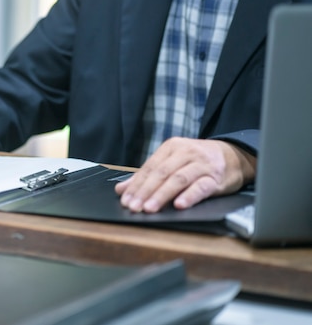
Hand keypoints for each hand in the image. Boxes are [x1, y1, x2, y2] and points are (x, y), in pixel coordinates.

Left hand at [114, 137, 255, 212]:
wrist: (233, 156)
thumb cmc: (197, 161)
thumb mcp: (172, 162)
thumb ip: (148, 175)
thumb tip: (121, 189)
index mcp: (171, 147)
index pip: (150, 168)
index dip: (136, 184)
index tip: (125, 199)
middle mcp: (186, 153)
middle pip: (161, 173)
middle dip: (145, 191)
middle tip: (134, 207)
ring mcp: (201, 164)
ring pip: (178, 180)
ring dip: (162, 195)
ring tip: (150, 208)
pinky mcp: (216, 178)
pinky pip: (201, 187)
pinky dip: (189, 196)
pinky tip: (179, 205)